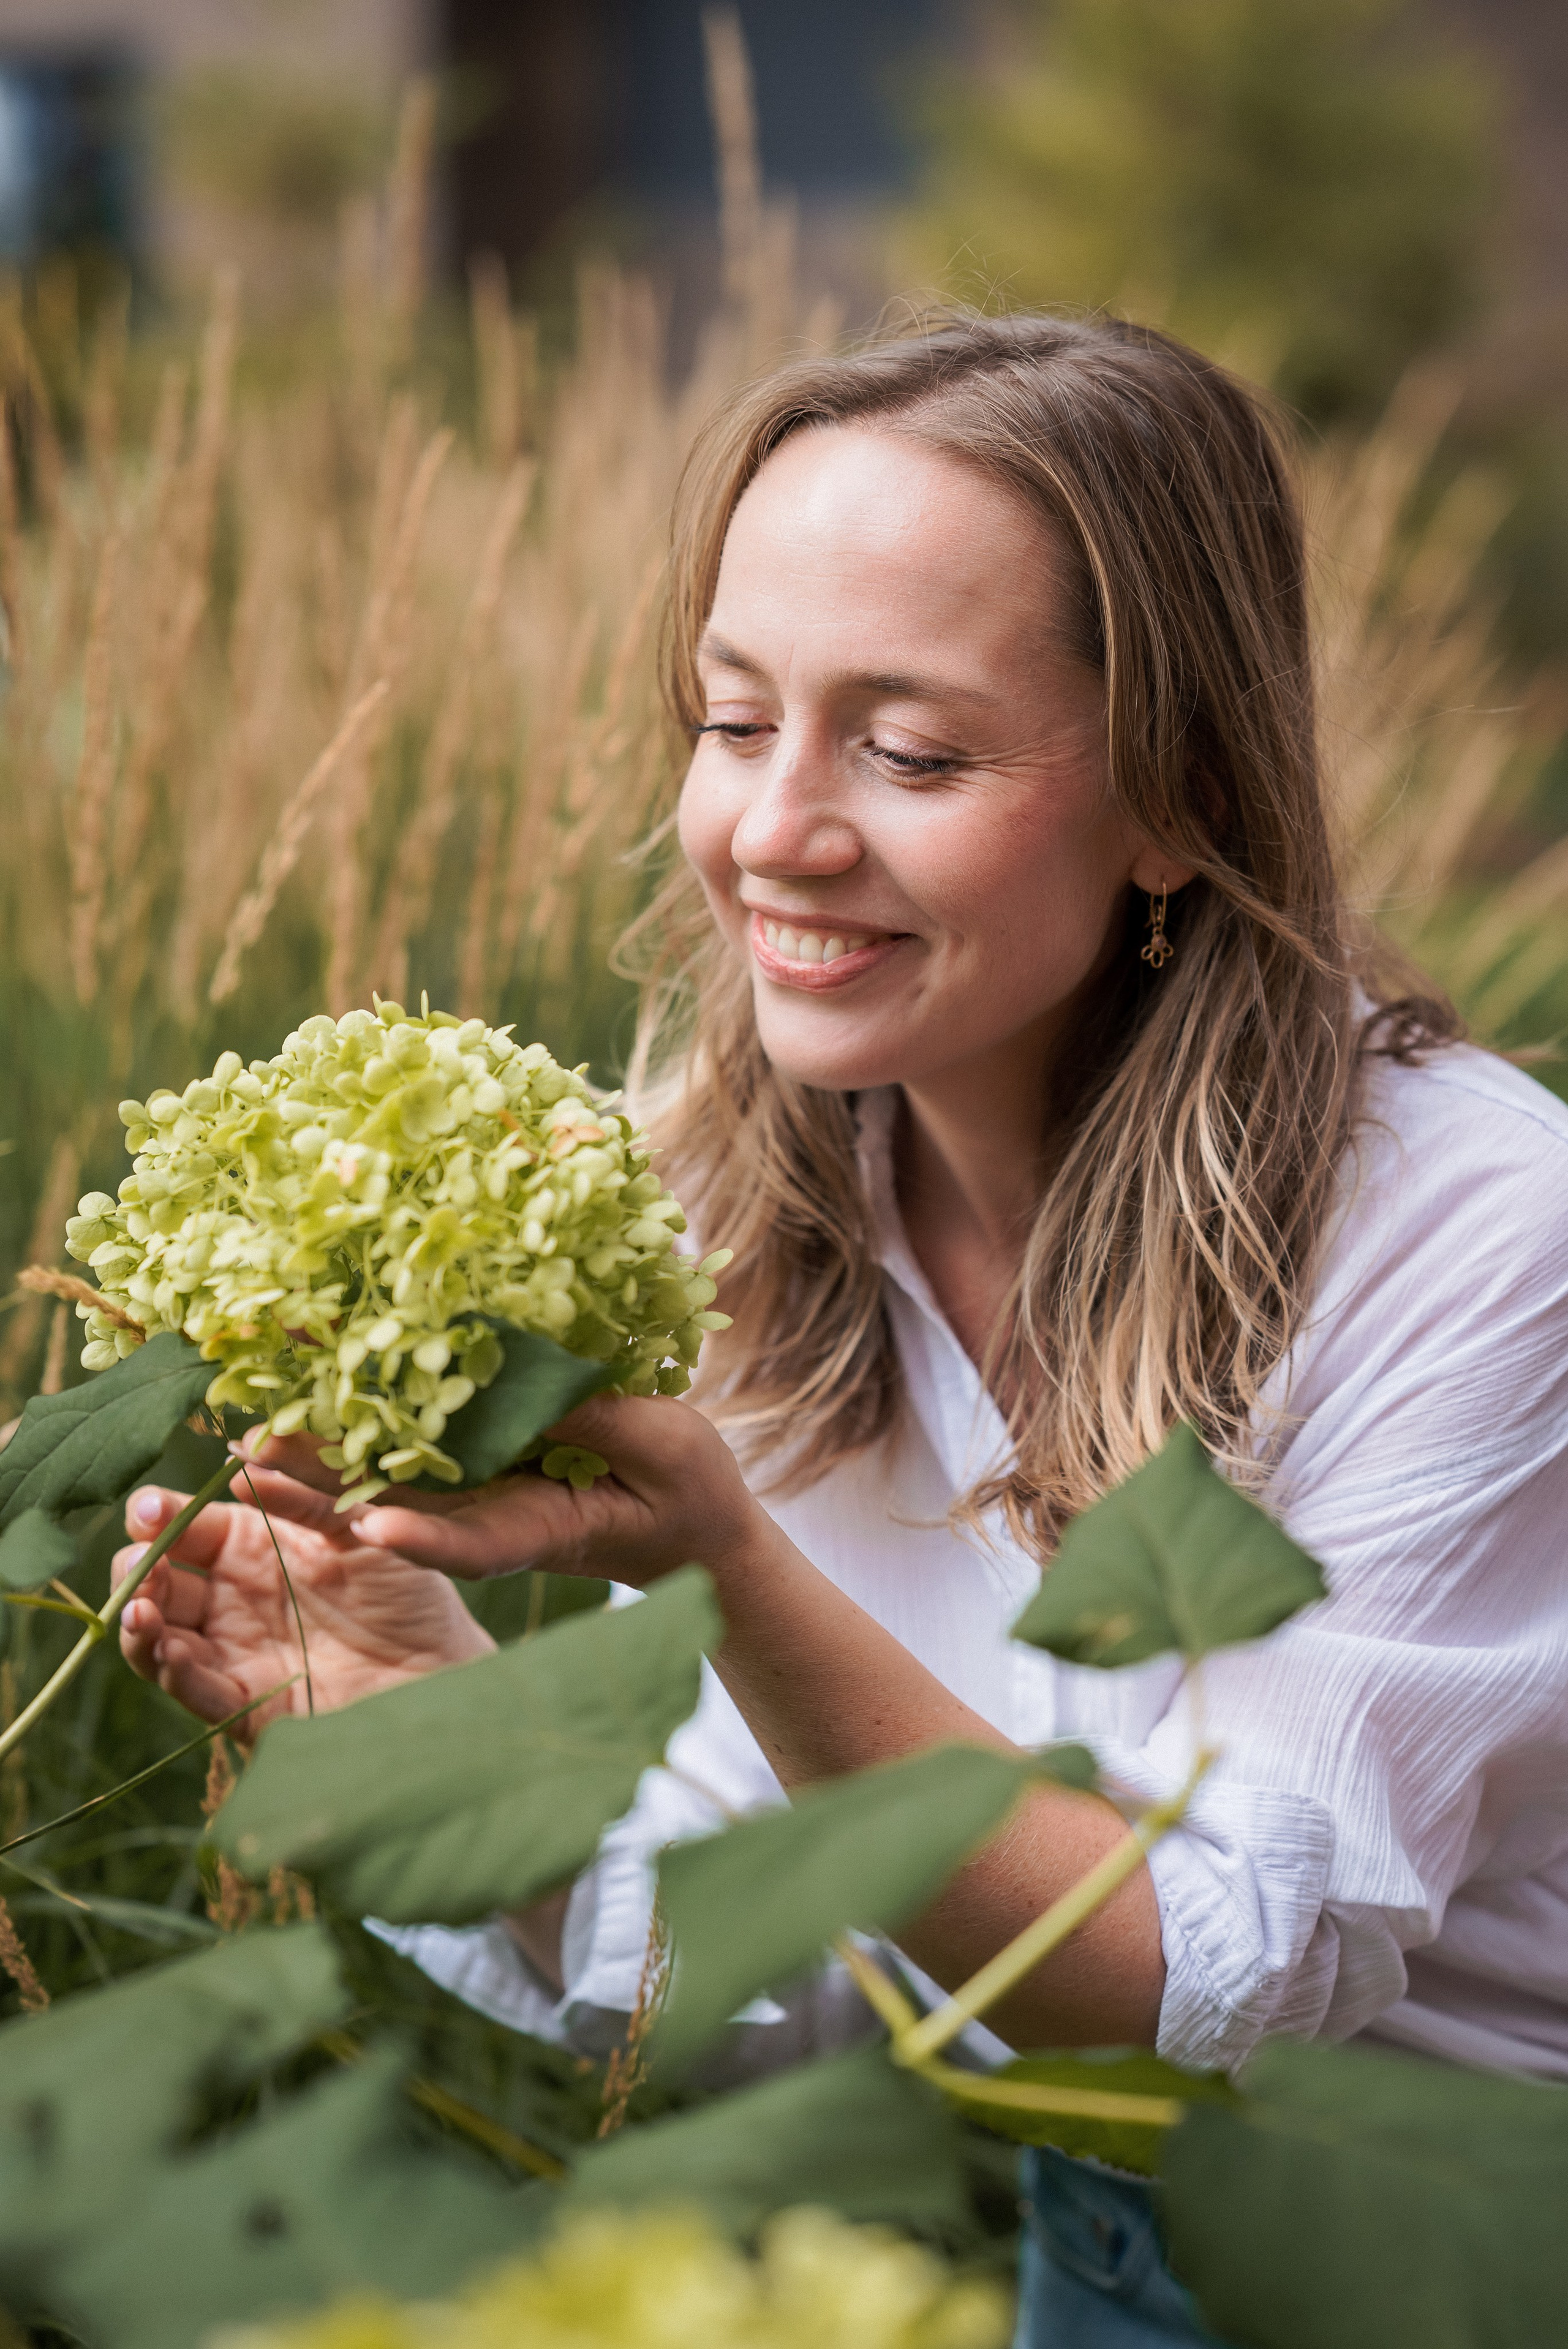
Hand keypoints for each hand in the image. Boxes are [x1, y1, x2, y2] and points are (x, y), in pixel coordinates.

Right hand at [114, 1463, 494, 1740]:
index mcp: (254, 1547)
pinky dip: (174, 1673)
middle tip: (141, 1565)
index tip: (149, 1510)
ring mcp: (235, 1652)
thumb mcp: (359, 1526)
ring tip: (141, 1611)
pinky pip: (196, 1691)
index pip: (187, 1526)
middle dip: (137, 1570)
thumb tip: (238, 1450)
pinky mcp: (247, 1704)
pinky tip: (170, 1651)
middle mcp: (234, 1599)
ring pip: (159, 1639)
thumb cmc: (410, 1590)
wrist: (443, 1667)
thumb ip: (304, 1492)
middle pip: (158, 1582)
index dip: (159, 1516)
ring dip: (139, 1624)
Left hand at [252, 1393, 769, 1591]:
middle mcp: (491, 1520)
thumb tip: (537, 1382)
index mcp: (540, 1530)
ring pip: (383, 1484)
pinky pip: (402, 1451)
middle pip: (398, 1512)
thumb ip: (600, 1423)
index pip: (474, 1545)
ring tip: (238, 1446)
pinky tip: (287, 1417)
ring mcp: (477, 1496)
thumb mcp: (663, 1449)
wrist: (690, 1523)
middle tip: (250, 1466)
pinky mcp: (473, 1467)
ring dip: (312, 1468)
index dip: (424, 1538)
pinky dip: (349, 1434)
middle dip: (324, 1494)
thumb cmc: (688, 1490)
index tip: (371, 1533)